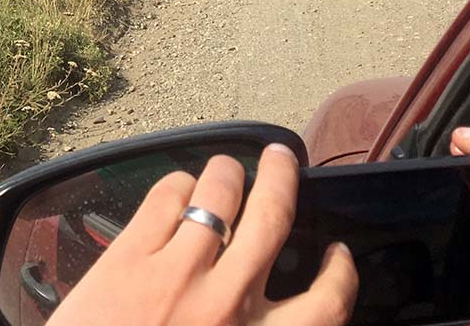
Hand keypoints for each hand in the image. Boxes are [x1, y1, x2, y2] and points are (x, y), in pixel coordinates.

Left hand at [49, 144, 357, 325]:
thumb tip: (263, 310)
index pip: (325, 305)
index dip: (339, 275)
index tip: (335, 255)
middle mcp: (226, 305)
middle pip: (271, 221)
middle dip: (282, 180)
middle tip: (283, 159)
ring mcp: (177, 274)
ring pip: (219, 195)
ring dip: (228, 171)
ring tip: (228, 167)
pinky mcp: (130, 257)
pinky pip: (166, 198)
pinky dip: (178, 183)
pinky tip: (178, 188)